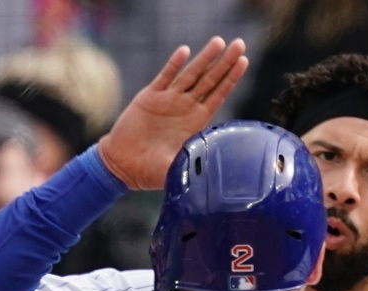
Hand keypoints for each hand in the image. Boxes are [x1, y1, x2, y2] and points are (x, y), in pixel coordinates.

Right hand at [97, 37, 248, 189]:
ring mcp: (168, 100)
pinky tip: (185, 51)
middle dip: (225, 62)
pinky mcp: (149, 97)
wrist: (123, 165)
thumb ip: (196, 162)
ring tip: (219, 42)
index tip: (244, 62)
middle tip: (240, 44)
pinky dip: (174, 64)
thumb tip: (216, 167)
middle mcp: (185, 107)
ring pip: (190, 74)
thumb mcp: (180, 168)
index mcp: (196, 122)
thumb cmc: (152, 171)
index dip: (231, 79)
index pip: (218, 95)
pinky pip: (164, 77)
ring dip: (205, 58)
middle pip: (209, 80)